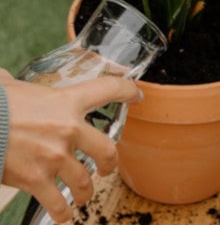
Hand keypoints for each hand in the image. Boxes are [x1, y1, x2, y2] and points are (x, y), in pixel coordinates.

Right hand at [0, 68, 140, 222]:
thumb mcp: (13, 86)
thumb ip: (17, 83)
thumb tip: (3, 78)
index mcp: (67, 101)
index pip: (108, 89)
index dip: (127, 91)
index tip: (136, 95)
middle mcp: (68, 129)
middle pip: (107, 150)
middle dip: (110, 162)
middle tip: (106, 167)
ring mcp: (55, 157)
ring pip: (85, 182)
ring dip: (86, 191)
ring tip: (83, 194)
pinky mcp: (37, 180)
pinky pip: (59, 204)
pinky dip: (64, 213)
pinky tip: (64, 213)